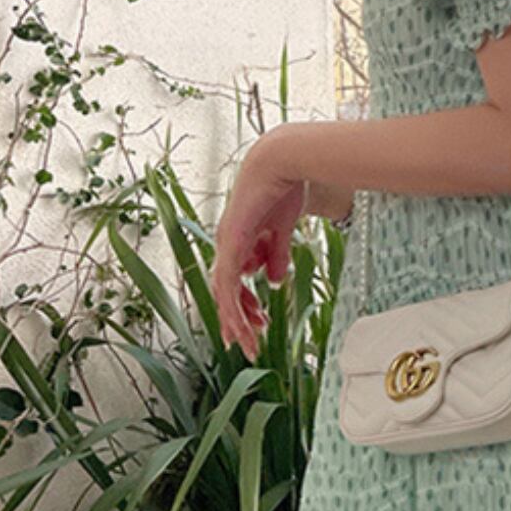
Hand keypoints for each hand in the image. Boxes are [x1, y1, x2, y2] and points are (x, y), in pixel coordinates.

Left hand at [211, 135, 302, 359]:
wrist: (281, 163)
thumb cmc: (284, 188)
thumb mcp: (282, 231)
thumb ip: (276, 255)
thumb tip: (274, 281)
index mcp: (240, 240)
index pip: (236, 280)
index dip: (244, 305)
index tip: (258, 324)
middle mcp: (228, 244)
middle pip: (227, 291)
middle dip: (237, 321)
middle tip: (247, 346)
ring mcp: (227, 243)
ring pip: (225, 293)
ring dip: (235, 321)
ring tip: (246, 343)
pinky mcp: (232, 242)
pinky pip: (228, 282)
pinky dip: (233, 304)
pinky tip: (240, 322)